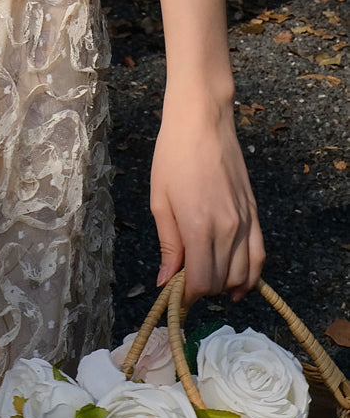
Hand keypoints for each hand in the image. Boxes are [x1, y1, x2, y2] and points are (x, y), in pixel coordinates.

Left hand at [149, 87, 265, 309]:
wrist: (202, 120)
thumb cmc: (173, 154)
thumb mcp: (159, 199)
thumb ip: (168, 244)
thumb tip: (166, 281)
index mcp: (198, 226)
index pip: (200, 282)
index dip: (186, 296)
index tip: (174, 297)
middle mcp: (227, 229)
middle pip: (220, 281)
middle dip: (202, 289)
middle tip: (183, 282)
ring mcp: (245, 222)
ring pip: (243, 274)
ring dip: (224, 285)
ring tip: (206, 280)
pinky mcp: (255, 213)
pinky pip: (259, 255)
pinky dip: (251, 275)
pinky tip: (238, 282)